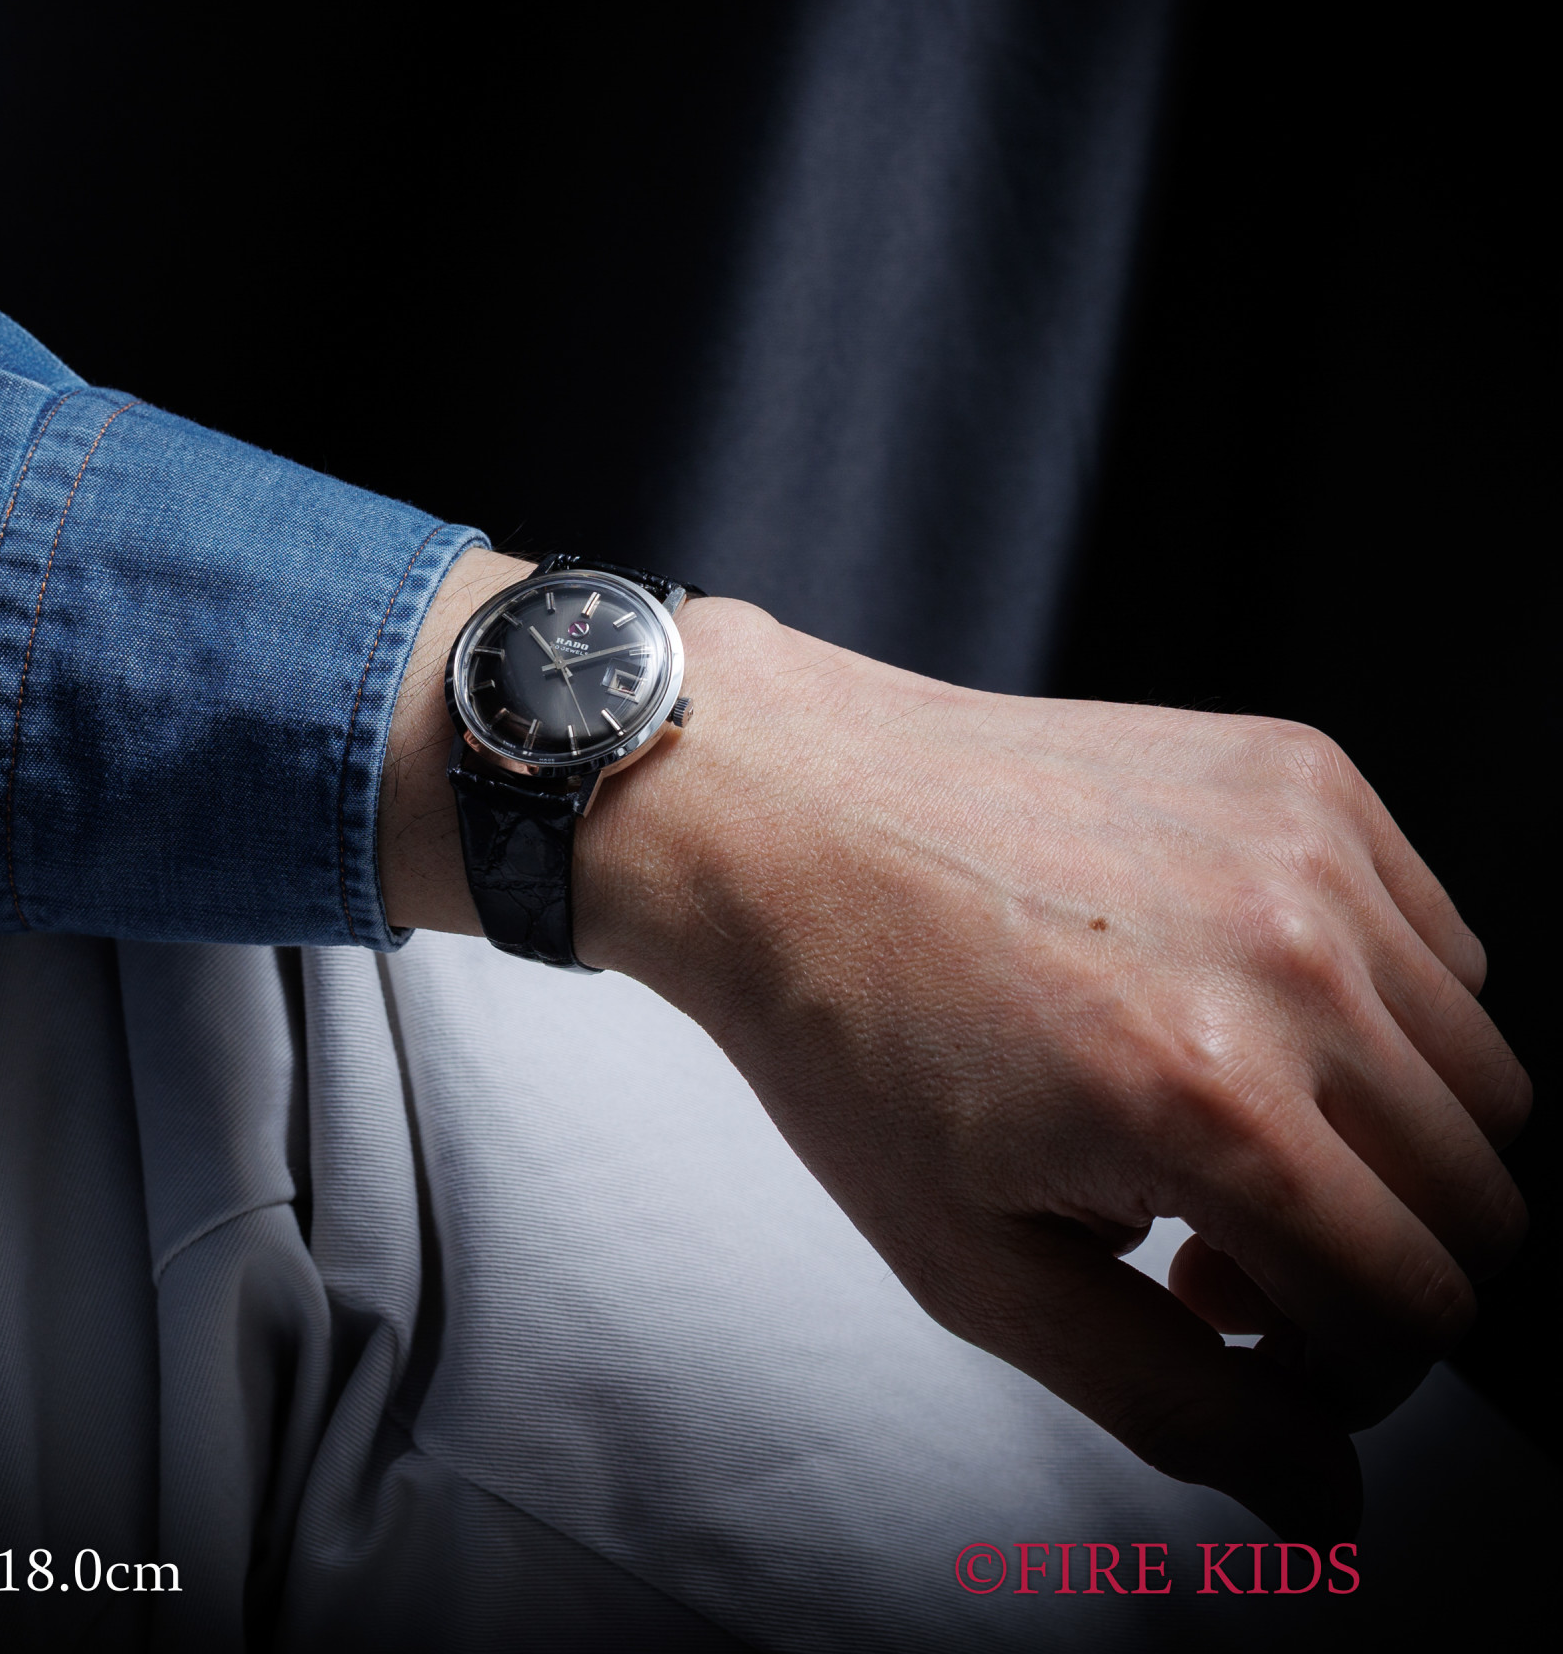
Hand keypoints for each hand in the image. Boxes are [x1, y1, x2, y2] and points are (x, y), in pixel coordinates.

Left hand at [378, 558, 1530, 1537]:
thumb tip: (1323, 1495)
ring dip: (1380, 1134)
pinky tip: (1224, 1001)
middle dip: (1367, 1257)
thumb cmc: (847, 1026)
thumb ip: (1172, 1402)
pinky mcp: (1298, 767)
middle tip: (1212, 1234)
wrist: (779, 815)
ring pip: (1479, 1066)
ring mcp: (1305, 845)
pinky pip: (1431, 937)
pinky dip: (1369, 1002)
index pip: (1422, 1303)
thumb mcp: (976, 1265)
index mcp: (1211, 1103)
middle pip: (1482, 1193)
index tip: (1239, 1329)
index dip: (1343, 1364)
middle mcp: (1289, 963)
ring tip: (1216, 1113)